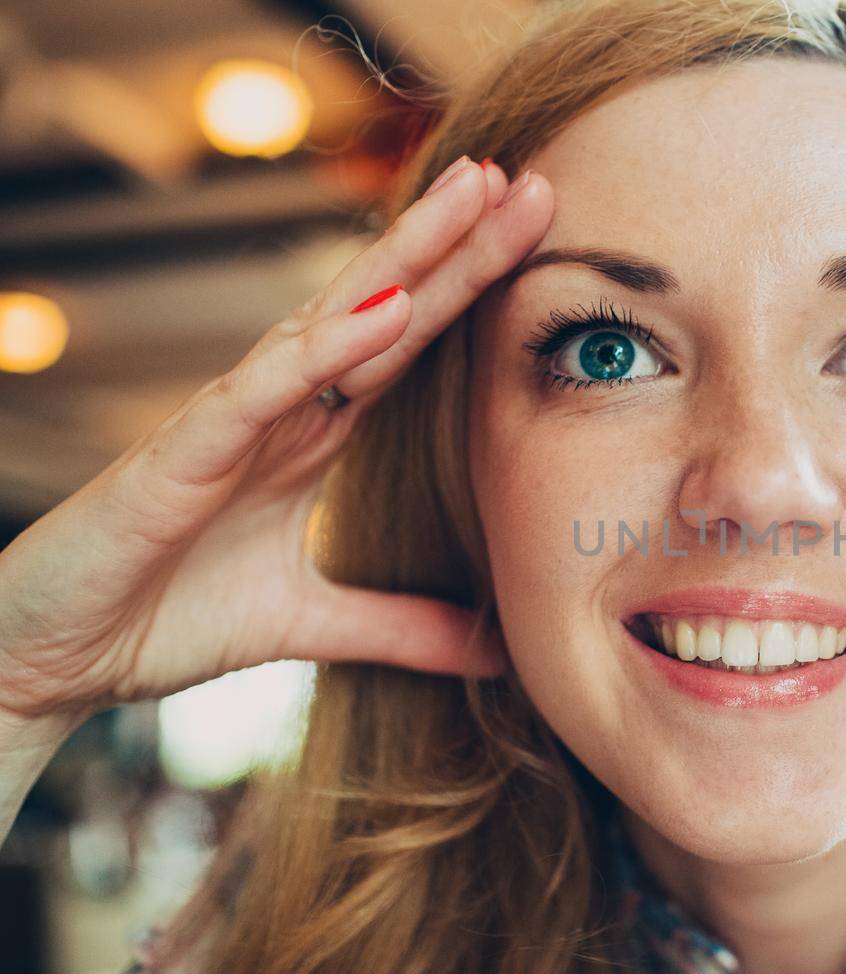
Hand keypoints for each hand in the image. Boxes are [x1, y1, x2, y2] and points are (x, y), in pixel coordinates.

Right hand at [0, 156, 551, 744]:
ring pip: (328, 321)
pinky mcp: (180, 453)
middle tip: (530, 180)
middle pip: (382, 309)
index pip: (406, 346)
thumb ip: (404, 628)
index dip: (468, 289)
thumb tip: (501, 651)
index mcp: (310, 436)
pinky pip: (260, 388)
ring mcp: (229, 422)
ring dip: (404, 257)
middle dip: (456, 244)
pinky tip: (387, 307)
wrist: (49, 662)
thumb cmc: (162, 618)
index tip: (538, 234)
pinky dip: (323, 348)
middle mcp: (277, 411)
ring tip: (474, 197)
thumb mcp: (313, 626)